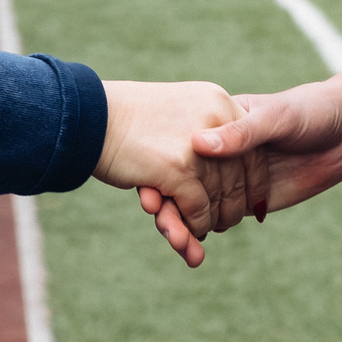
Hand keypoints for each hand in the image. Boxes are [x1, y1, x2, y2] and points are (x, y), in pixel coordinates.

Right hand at [95, 80, 244, 265]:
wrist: (88, 116)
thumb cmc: (128, 118)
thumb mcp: (179, 113)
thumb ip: (205, 135)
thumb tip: (224, 169)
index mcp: (220, 103)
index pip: (251, 149)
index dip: (253, 181)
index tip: (251, 203)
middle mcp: (216, 120)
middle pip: (238, 176)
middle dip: (232, 207)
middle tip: (226, 225)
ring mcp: (198, 145)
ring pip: (219, 196)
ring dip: (214, 223)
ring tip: (203, 238)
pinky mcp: (177, 168)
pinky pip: (198, 208)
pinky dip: (194, 225)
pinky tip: (189, 237)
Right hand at [139, 61, 341, 261]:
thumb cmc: (311, 111)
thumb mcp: (277, 117)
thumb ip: (242, 132)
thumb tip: (200, 144)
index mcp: (217, 121)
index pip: (178, 148)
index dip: (159, 171)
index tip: (147, 191)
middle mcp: (218, 150)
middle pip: (180, 181)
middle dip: (167, 205)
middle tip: (160, 223)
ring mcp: (232, 176)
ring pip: (195, 203)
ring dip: (181, 224)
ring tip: (177, 243)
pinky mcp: (251, 198)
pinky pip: (219, 216)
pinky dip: (202, 232)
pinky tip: (192, 248)